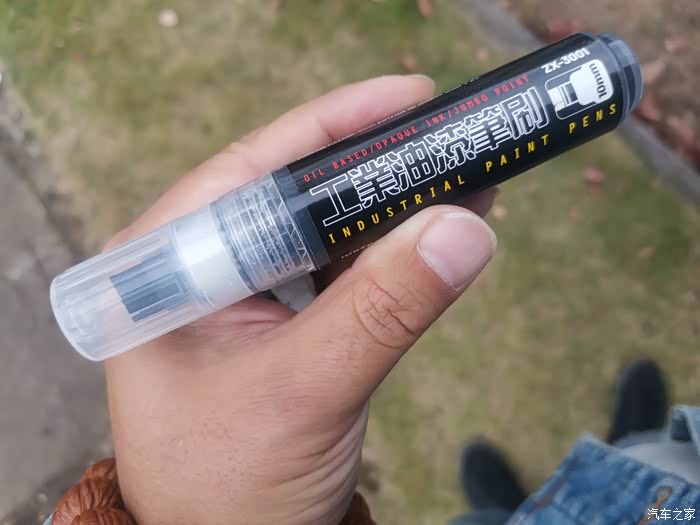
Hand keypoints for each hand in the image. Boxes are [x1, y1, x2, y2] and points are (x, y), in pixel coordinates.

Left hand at [105, 75, 497, 524]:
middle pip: (294, 193)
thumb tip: (462, 229)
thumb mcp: (306, 391)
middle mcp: (200, 266)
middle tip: (446, 139)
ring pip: (323, 230)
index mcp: (169, 264)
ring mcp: (241, 294)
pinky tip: (433, 238)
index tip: (408, 99)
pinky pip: (337, 272)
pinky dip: (387, 256)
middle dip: (374, 169)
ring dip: (389, 211)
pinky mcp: (278, 321)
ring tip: (458, 183)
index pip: (254, 171)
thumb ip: (381, 310)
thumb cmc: (228, 489)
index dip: (335, 129)